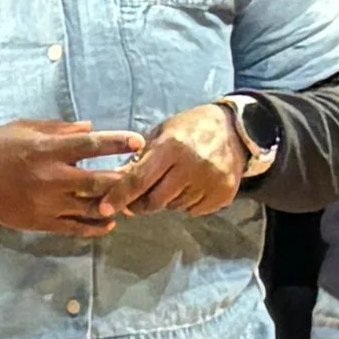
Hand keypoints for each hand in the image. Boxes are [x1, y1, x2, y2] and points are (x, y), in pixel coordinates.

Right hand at [0, 119, 142, 236]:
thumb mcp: (25, 128)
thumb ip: (59, 129)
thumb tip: (90, 128)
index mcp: (47, 150)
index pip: (90, 145)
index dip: (117, 142)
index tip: (138, 141)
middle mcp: (52, 178)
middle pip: (98, 181)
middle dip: (124, 179)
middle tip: (140, 175)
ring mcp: (48, 204)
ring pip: (92, 208)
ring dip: (114, 205)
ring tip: (130, 200)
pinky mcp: (43, 222)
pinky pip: (76, 228)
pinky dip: (96, 227)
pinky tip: (109, 222)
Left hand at [116, 103, 245, 217]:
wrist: (234, 130)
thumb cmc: (191, 128)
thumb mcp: (162, 134)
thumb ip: (140, 158)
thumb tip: (117, 182)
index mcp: (173, 147)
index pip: (140, 179)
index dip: (119, 196)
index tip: (104, 208)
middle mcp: (192, 166)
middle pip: (156, 200)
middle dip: (140, 204)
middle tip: (134, 202)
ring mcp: (210, 183)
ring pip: (174, 207)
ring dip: (166, 200)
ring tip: (172, 182)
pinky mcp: (223, 194)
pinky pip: (193, 210)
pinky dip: (186, 203)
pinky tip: (190, 186)